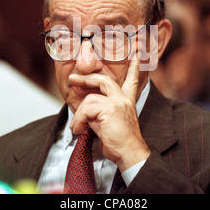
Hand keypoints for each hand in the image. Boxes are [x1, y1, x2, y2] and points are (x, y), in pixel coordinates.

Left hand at [69, 57, 150, 171]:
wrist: (130, 153)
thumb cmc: (120, 143)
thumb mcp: (109, 123)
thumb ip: (100, 112)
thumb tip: (85, 109)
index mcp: (127, 101)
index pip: (132, 81)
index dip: (134, 68)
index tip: (137, 56)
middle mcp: (124, 99)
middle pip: (103, 80)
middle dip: (86, 78)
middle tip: (72, 79)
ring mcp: (117, 102)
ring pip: (89, 99)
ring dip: (79, 114)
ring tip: (77, 127)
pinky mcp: (110, 109)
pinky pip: (86, 109)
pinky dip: (79, 120)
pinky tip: (79, 130)